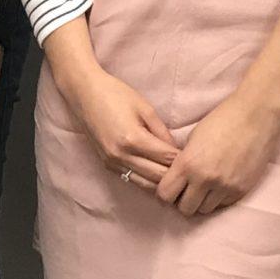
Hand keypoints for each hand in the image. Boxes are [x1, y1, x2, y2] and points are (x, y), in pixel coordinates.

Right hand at [66, 64, 178, 187]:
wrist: (84, 93)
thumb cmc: (116, 94)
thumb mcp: (145, 108)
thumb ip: (162, 132)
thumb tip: (177, 151)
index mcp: (133, 140)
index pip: (167, 159)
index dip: (183, 160)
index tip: (195, 158)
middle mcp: (122, 156)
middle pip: (158, 177)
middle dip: (175, 176)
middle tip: (190, 171)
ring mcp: (113, 163)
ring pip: (145, 185)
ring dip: (161, 183)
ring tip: (176, 177)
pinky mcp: (107, 165)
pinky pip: (132, 180)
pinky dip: (147, 180)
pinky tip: (158, 175)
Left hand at [156, 92, 279, 216]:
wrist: (256, 116)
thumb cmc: (222, 120)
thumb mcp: (193, 138)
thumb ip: (183, 162)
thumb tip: (177, 180)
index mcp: (188, 163)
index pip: (165, 194)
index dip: (166, 192)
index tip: (172, 186)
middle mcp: (205, 179)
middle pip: (185, 209)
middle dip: (183, 200)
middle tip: (188, 189)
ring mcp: (225, 187)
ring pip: (204, 210)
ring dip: (202, 201)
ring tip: (206, 185)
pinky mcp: (242, 190)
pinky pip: (223, 204)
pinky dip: (219, 198)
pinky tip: (221, 182)